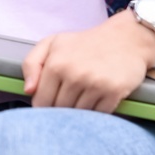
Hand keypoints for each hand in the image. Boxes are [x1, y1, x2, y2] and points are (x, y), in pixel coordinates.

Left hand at [22, 12, 154, 111]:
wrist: (126, 39)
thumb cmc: (85, 43)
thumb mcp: (52, 43)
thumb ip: (31, 64)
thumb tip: (28, 90)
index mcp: (56, 64)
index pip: (41, 102)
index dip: (43, 106)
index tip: (50, 102)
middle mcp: (74, 75)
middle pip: (59, 111)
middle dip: (60, 110)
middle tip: (68, 100)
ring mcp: (95, 84)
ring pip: (78, 115)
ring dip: (79, 113)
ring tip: (83, 98)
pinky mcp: (114, 92)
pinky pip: (98, 115)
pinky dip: (97, 112)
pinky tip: (98, 100)